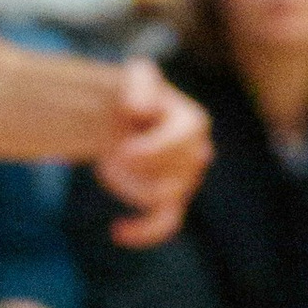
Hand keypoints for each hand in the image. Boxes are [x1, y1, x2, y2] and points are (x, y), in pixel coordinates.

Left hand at [91, 59, 211, 246]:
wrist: (119, 117)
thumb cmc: (131, 94)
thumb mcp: (135, 76)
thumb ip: (139, 84)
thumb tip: (139, 108)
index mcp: (194, 124)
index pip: (184, 143)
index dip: (154, 150)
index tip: (123, 150)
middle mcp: (197, 155)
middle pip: (174, 173)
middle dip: (137, 165)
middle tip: (114, 150)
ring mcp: (185, 182)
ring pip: (161, 197)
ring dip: (129, 184)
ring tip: (110, 162)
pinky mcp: (168, 203)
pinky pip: (166, 223)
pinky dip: (144, 231)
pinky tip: (117, 230)